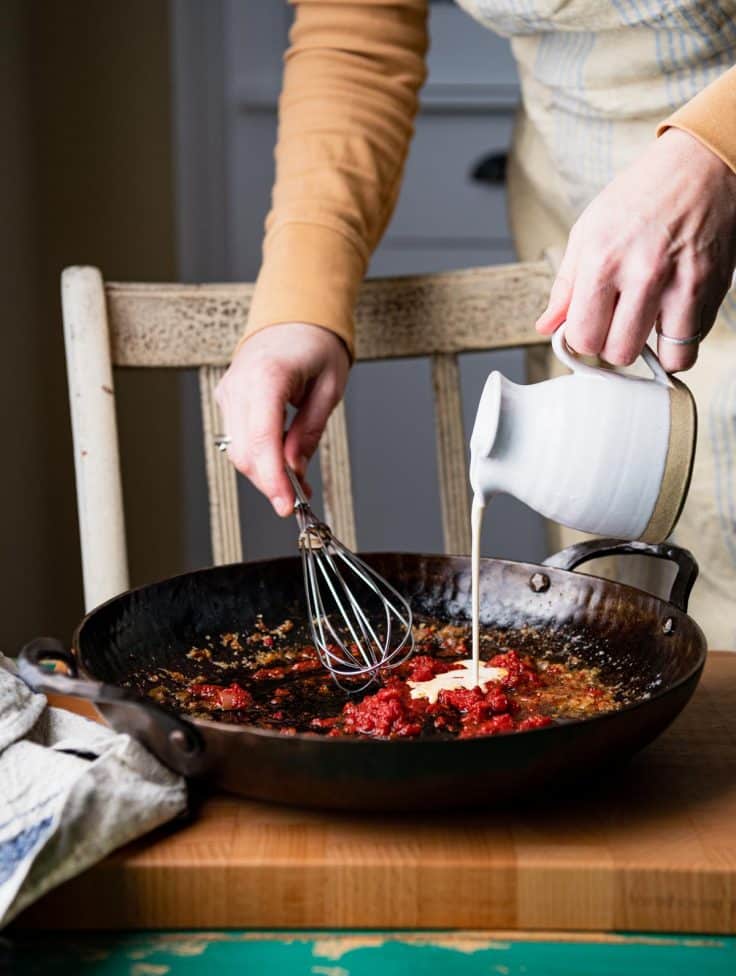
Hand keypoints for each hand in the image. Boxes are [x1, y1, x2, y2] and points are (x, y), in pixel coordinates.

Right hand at [215, 323, 349, 515]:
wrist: (295, 317)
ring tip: (296, 484)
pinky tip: (281, 465)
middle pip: (245, 452)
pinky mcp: (228, 399)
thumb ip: (309, 431)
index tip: (287, 505)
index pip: (262, 439)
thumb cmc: (316, 346)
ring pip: (238, 450)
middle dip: (270, 483)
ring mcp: (229, 391)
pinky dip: (259, 457)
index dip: (272, 479)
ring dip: (265, 474)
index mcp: (267, 376)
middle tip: (299, 499)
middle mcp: (239, 384)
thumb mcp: (330, 388)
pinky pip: (238, 438)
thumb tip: (294, 469)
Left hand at [536, 128, 735, 371]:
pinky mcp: (713, 288)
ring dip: (651, 348)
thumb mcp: (588, 231)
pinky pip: (692, 341)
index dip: (582, 340)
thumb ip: (566, 285)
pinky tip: (670, 311)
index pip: (583, 337)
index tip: (588, 329)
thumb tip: (547, 326)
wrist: (700, 165)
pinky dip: (679, 336)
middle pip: (619, 353)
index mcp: (603, 260)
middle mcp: (644, 274)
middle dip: (614, 346)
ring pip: (663, 358)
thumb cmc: (641, 195)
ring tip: (646, 321)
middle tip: (616, 324)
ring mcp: (683, 283)